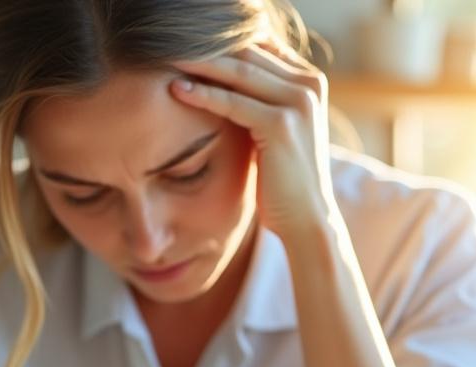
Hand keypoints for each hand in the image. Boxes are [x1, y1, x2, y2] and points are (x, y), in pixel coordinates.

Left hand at [171, 44, 340, 245]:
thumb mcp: (275, 129)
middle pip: (248, 51)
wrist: (307, 219)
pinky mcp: (282, 124)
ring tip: (166, 57)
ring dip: (199, 62)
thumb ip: (260, 100)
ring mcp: (299, 103)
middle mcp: (309, 85)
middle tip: (170, 42)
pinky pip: (233, 102)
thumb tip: (224, 79)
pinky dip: (202, 94)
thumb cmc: (285, 179)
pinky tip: (176, 90)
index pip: (260, 44)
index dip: (223, 39)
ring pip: (238, 71)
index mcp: (309, 81)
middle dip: (207, 45)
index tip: (187, 40)